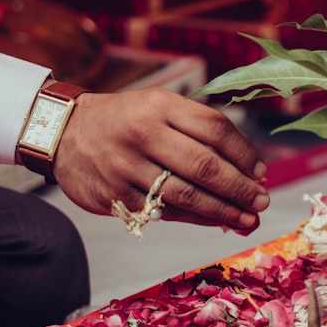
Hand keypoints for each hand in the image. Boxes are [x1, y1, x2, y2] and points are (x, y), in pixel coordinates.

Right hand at [52, 87, 268, 232]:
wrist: (64, 132)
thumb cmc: (127, 120)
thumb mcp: (158, 106)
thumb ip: (199, 130)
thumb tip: (248, 169)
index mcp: (159, 105)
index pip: (214, 129)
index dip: (244, 153)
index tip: (262, 172)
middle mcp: (142, 133)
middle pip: (204, 166)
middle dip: (240, 188)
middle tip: (262, 202)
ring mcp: (125, 166)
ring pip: (185, 195)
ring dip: (222, 211)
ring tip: (246, 219)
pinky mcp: (112, 195)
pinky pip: (162, 212)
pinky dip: (193, 218)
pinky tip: (214, 221)